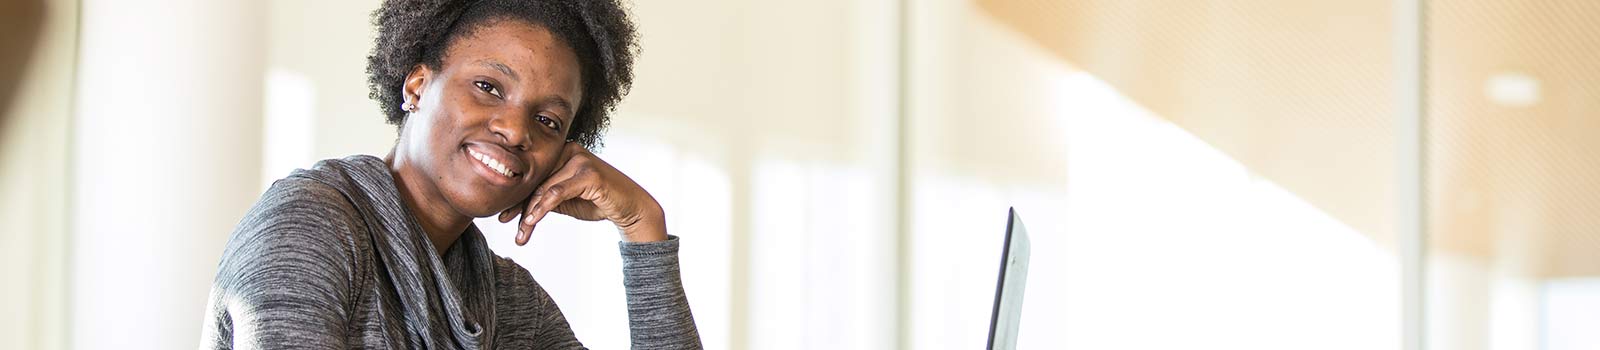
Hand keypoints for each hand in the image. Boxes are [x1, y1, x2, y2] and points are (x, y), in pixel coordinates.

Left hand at [497, 142, 666, 244]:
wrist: (630, 208)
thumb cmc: (598, 201)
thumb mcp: (565, 199)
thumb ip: (546, 196)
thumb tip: (519, 206)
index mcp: (562, 151)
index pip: (533, 175)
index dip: (516, 195)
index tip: (503, 215)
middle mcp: (569, 149)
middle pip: (536, 180)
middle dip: (519, 204)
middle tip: (503, 222)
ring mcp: (580, 159)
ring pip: (544, 188)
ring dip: (529, 212)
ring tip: (521, 232)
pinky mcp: (588, 173)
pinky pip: (558, 192)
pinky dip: (542, 208)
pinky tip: (532, 222)